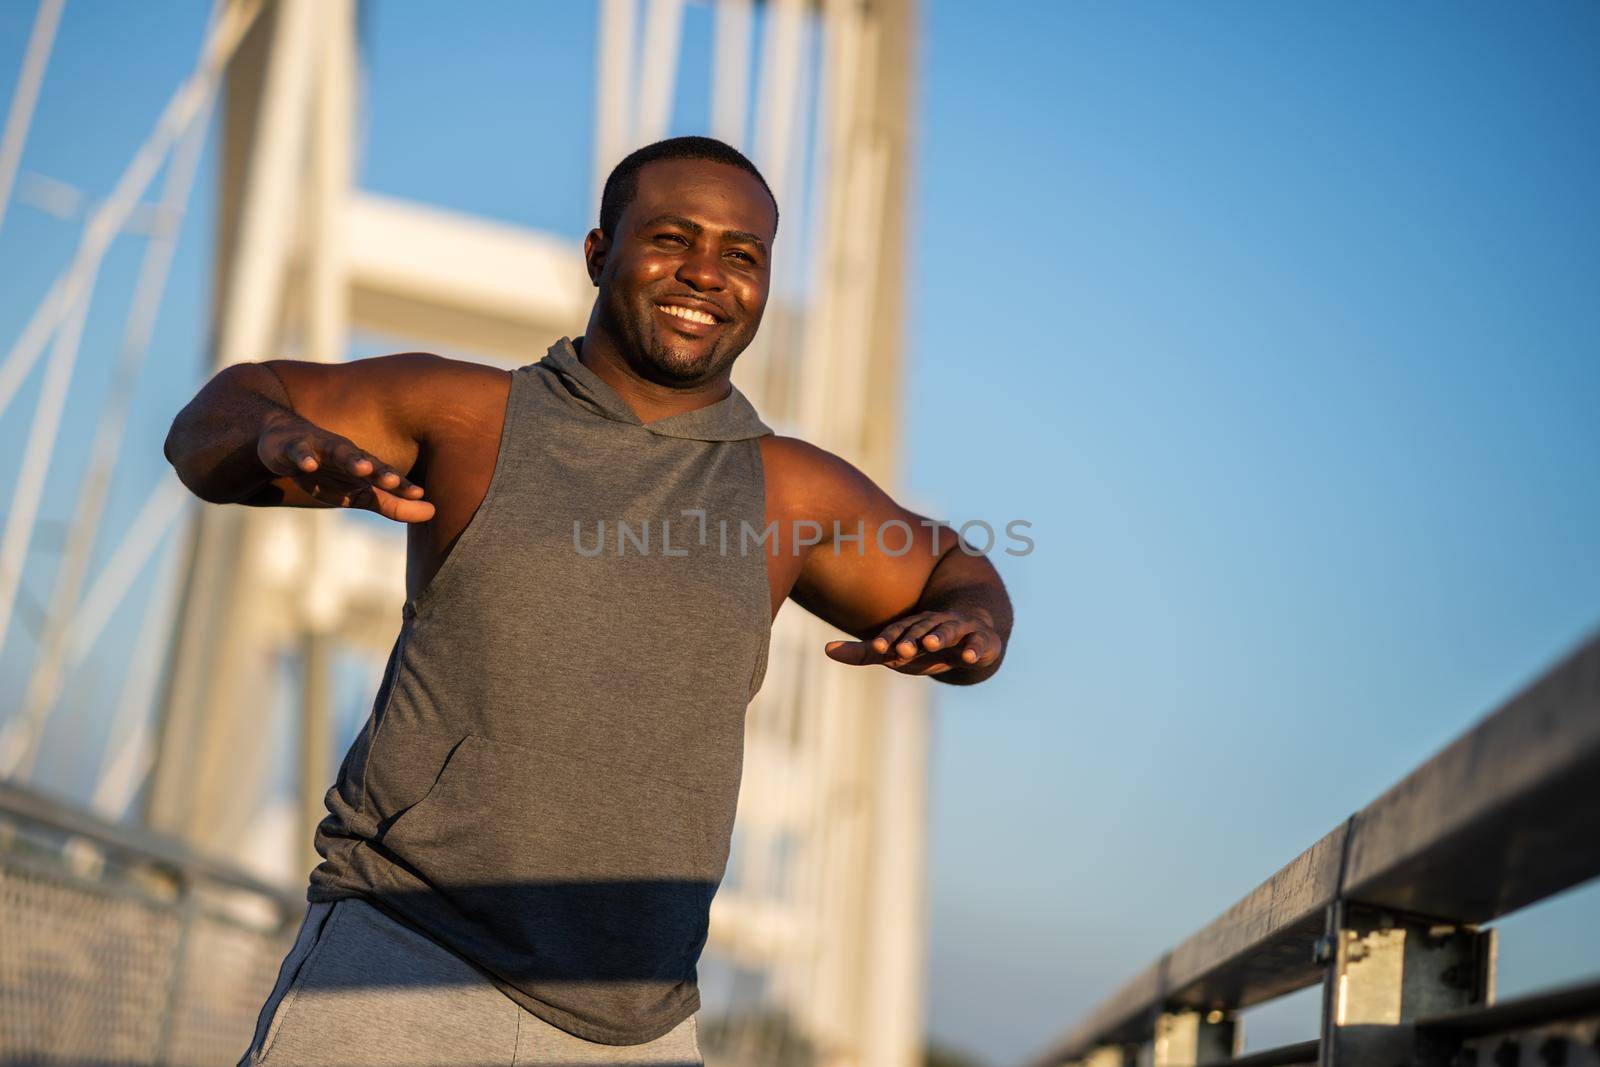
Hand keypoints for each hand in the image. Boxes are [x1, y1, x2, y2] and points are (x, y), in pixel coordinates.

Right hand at [257, 412, 434, 522]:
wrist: (285, 444)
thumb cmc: (329, 472)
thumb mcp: (358, 494)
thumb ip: (392, 504)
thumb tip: (433, 512)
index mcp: (364, 466)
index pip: (386, 477)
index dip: (401, 487)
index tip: (420, 495)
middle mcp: (347, 454)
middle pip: (367, 462)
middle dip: (380, 471)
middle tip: (394, 481)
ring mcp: (321, 448)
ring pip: (338, 452)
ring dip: (351, 460)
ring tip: (363, 468)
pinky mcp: (295, 447)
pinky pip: (300, 451)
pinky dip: (304, 457)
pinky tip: (310, 465)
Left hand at [823, 608, 1003, 676]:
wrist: (972, 634)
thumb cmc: (925, 645)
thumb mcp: (896, 651)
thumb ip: (864, 652)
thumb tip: (825, 649)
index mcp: (914, 625)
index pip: (899, 631)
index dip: (889, 638)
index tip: (878, 648)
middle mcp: (935, 622)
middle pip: (922, 629)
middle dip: (912, 638)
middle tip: (902, 649)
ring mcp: (960, 629)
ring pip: (949, 630)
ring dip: (940, 636)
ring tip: (932, 644)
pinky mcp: (982, 640)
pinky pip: (978, 643)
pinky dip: (974, 649)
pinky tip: (968, 657)